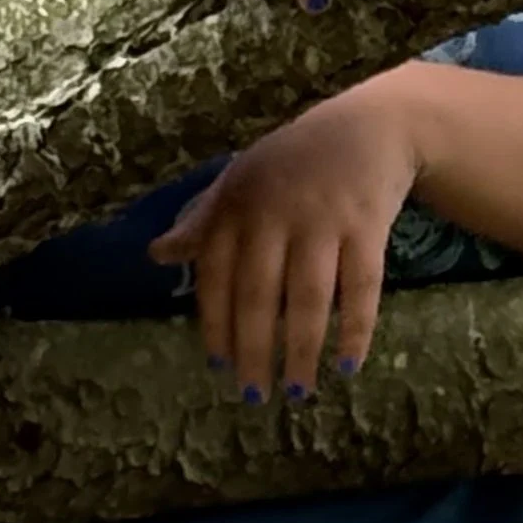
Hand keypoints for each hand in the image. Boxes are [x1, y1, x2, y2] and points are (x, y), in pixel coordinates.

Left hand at [148, 78, 419, 399]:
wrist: (367, 126)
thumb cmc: (293, 162)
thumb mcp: (240, 181)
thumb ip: (202, 221)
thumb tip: (155, 255)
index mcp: (238, 203)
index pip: (216, 274)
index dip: (216, 324)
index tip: (217, 367)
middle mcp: (276, 212)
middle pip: (259, 295)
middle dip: (254, 351)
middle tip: (253, 396)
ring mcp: (323, 219)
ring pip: (309, 298)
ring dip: (302, 350)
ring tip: (297, 391)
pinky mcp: (367, 225)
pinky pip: (362, 287)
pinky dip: (356, 329)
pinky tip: (349, 364)